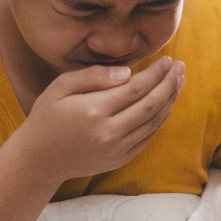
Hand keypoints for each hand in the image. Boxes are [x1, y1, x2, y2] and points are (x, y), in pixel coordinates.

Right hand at [16, 56, 183, 183]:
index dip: (156, 73)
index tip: (168, 60)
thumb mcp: (60, 87)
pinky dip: (160, 120)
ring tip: (178, 82)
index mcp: (93, 111)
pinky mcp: (120, 159)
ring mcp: (117, 149)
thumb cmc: (47, 118)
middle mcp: (109, 133)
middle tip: (180, 67)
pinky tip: (165, 104)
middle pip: (151, 105)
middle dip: (169, 84)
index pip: (136, 88)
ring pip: (153, 122)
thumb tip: (128, 73)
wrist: (39, 160)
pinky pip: (148, 137)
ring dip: (170, 101)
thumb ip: (93, 76)